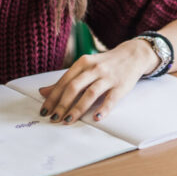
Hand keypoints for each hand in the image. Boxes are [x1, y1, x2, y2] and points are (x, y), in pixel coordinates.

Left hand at [38, 38, 156, 123]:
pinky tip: (96, 118)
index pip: (64, 81)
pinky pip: (110, 99)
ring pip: (90, 93)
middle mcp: (94, 68)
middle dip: (62, 104)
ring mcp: (108, 77)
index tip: (44, 110)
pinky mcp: (120, 86)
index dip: (53, 97)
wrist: (132, 55)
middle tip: (53, 118)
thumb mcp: (85, 67)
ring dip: (77, 108)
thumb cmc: (105, 63)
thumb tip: (43, 92)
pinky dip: (103, 109)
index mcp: (83, 63)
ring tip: (68, 120)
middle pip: (74, 87)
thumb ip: (66, 80)